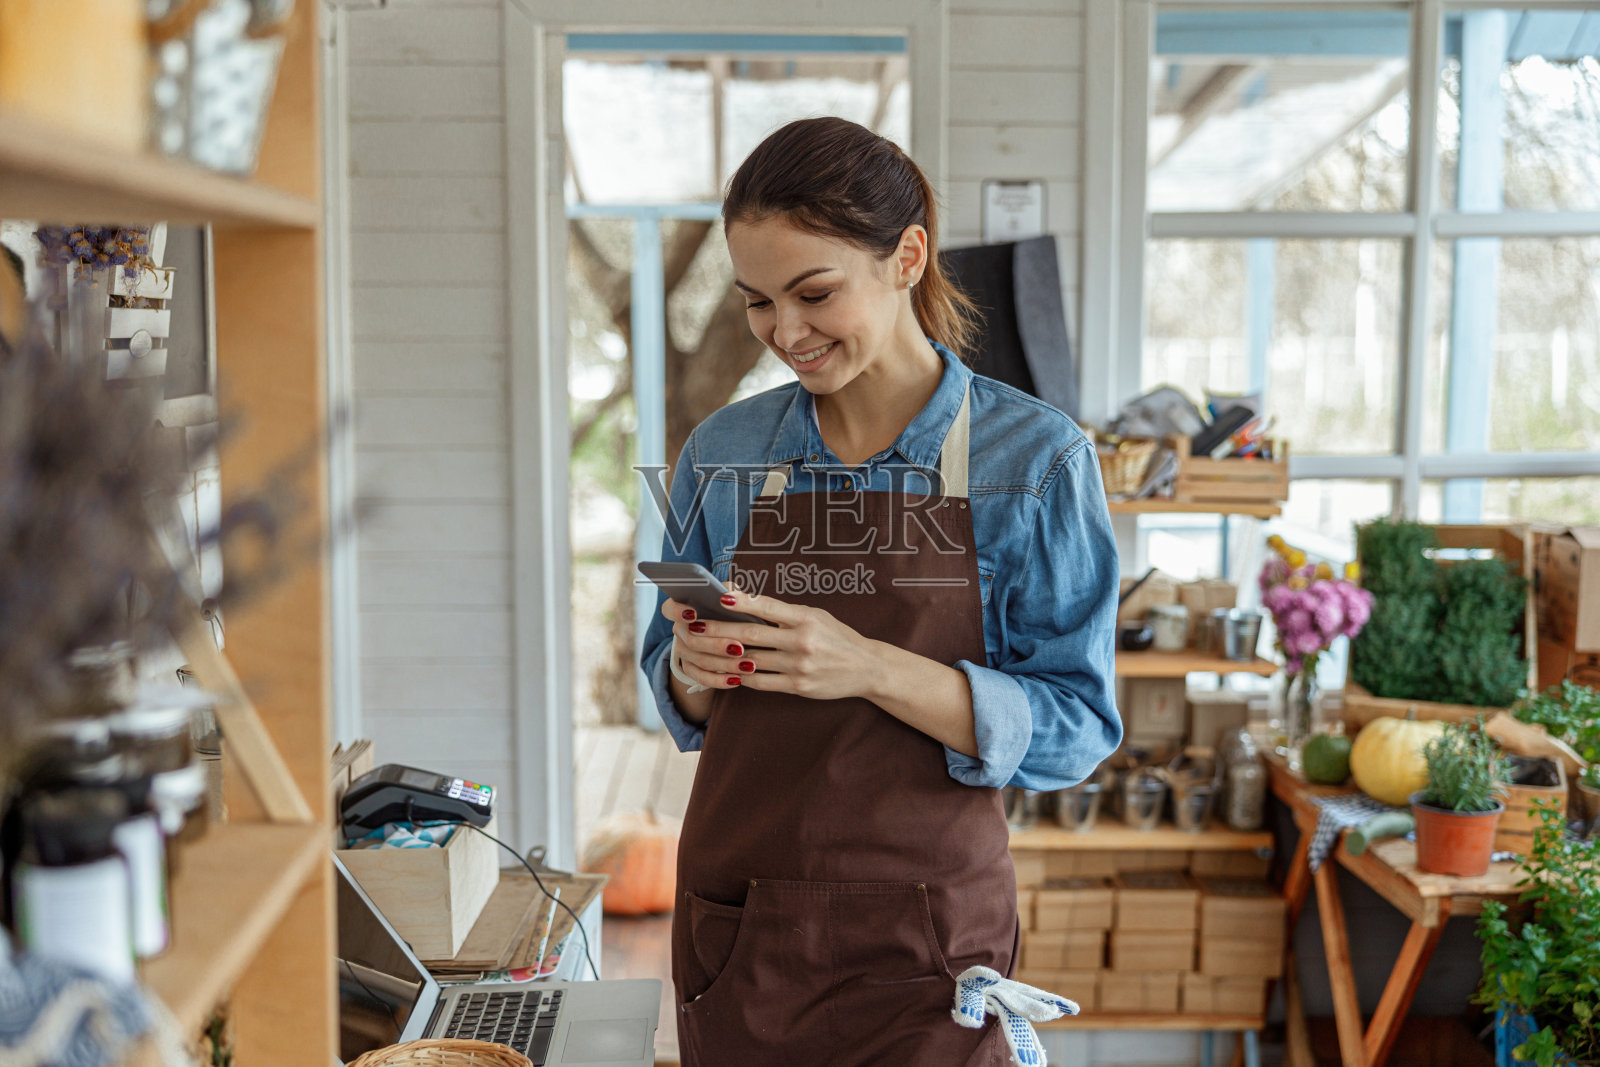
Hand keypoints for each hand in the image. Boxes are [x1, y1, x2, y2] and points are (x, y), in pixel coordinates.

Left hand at [661, 588, 883, 700]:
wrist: (866, 667)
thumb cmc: (835, 636)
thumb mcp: (814, 615)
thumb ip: (780, 610)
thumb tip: (743, 598)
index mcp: (805, 618)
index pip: (766, 606)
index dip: (741, 602)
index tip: (718, 597)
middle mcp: (801, 641)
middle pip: (749, 635)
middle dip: (718, 631)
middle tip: (694, 627)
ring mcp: (799, 666)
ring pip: (750, 661)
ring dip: (723, 657)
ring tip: (701, 652)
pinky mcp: (798, 687)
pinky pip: (761, 683)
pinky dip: (741, 677)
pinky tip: (727, 671)